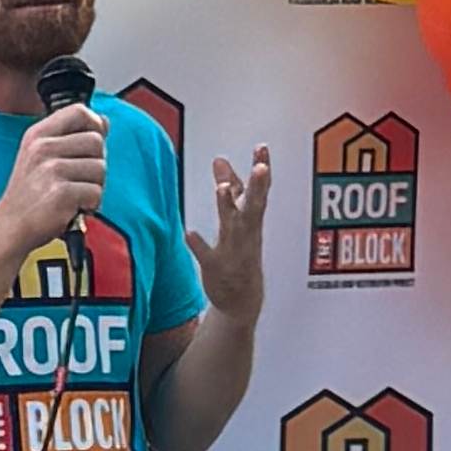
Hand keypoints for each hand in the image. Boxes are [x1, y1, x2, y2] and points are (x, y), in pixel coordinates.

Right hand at [0, 104, 107, 253]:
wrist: (10, 227)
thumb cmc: (28, 194)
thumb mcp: (40, 156)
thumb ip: (71, 136)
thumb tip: (105, 122)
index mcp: (37, 135)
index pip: (79, 111)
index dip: (94, 125)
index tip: (91, 144)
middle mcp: (42, 149)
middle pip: (96, 141)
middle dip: (95, 163)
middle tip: (78, 179)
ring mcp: (51, 171)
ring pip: (100, 168)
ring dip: (94, 186)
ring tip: (74, 195)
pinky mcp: (61, 194)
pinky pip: (96, 193)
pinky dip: (90, 205)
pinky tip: (73, 208)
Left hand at [186, 146, 271, 321]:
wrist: (242, 302)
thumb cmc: (241, 256)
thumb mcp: (238, 220)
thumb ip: (230, 191)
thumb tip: (220, 161)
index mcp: (251, 223)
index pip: (258, 192)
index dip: (260, 169)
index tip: (262, 148)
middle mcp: (246, 235)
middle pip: (254, 206)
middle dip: (257, 186)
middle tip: (260, 166)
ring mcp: (234, 251)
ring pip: (233, 227)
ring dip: (228, 207)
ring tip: (221, 188)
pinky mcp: (217, 268)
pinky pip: (208, 256)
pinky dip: (199, 244)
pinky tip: (189, 232)